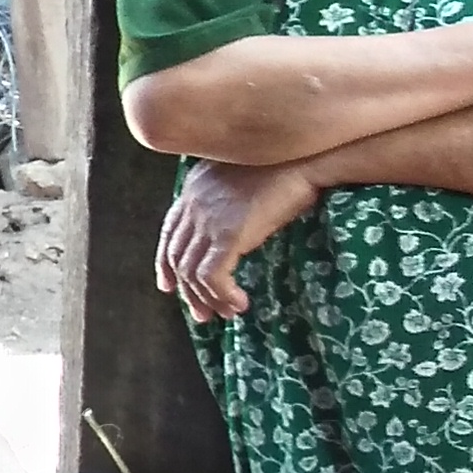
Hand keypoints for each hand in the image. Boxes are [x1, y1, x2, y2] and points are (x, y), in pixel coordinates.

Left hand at [154, 157, 320, 318]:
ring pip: (192, 272)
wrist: (307, 157)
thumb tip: (235, 223)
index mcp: (194, 189)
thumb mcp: (246, 178)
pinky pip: (211, 276)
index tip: (169, 285)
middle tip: (203, 315)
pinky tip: (240, 303)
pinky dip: (222, 295)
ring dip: (208, 299)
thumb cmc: (289, 164)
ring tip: (227, 314)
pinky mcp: (227, 234)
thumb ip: (230, 198)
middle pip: (177, 257)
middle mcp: (193, 204)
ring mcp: (208, 219)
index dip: (166, 263)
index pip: (169, 233)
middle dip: (187, 291)